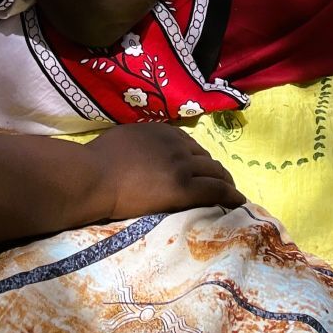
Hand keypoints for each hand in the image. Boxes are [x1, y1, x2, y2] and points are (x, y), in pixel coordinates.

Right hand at [86, 124, 243, 219]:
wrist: (94, 176)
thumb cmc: (98, 159)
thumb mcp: (125, 138)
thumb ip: (142, 142)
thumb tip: (144, 152)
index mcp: (162, 130)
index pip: (191, 144)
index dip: (199, 159)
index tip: (201, 169)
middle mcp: (177, 144)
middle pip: (206, 158)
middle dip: (215, 171)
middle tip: (220, 183)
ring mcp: (182, 165)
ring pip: (215, 172)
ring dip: (225, 182)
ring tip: (230, 194)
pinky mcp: (184, 188)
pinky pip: (217, 190)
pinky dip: (231, 195)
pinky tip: (238, 202)